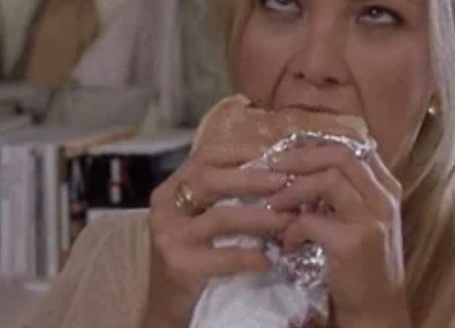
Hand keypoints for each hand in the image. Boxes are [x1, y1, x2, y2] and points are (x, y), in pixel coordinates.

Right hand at [142, 144, 293, 327]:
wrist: (168, 302)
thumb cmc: (192, 252)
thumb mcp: (199, 215)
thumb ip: (223, 192)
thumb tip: (273, 168)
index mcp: (171, 187)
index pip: (205, 156)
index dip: (241, 151)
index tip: (275, 154)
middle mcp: (165, 206)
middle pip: (210, 179)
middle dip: (254, 179)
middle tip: (287, 182)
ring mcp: (170, 236)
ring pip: (221, 217)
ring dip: (261, 217)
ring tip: (289, 220)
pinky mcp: (180, 265)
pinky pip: (224, 256)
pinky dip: (251, 256)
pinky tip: (270, 260)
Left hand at [268, 144, 409, 327]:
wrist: (377, 311)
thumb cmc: (363, 265)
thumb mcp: (363, 220)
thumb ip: (346, 192)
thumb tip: (302, 163)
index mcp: (387, 188)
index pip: (353, 147)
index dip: (318, 144)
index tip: (290, 150)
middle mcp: (385, 198)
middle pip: (341, 155)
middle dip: (301, 156)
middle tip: (272, 164)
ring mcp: (372, 219)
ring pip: (328, 179)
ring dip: (293, 189)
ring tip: (275, 205)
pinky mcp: (353, 242)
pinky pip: (310, 219)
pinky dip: (291, 229)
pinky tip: (287, 244)